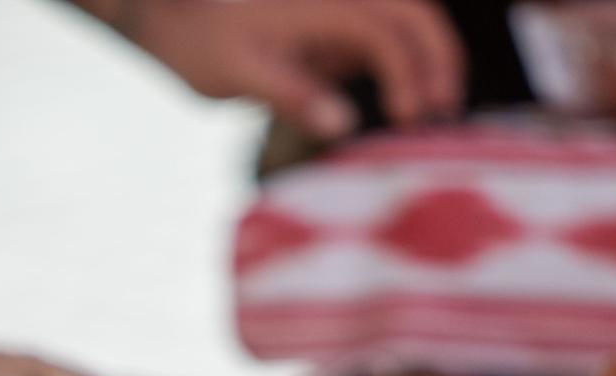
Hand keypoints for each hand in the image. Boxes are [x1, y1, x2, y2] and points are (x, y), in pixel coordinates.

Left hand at [128, 0, 463, 137]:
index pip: (385, 31)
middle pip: (415, 15)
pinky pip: (384, 45)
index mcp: (322, 4)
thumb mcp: (237, 72)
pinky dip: (404, 70)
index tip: (406, 119)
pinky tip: (406, 108)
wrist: (172, 21)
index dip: (407, 72)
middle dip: (439, 59)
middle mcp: (338, 2)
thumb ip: (290, 94)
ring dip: (429, 62)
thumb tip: (340, 124)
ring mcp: (339, 16)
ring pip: (406, 26)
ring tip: (434, 113)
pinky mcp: (334, 34)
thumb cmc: (199, 43)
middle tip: (444, 113)